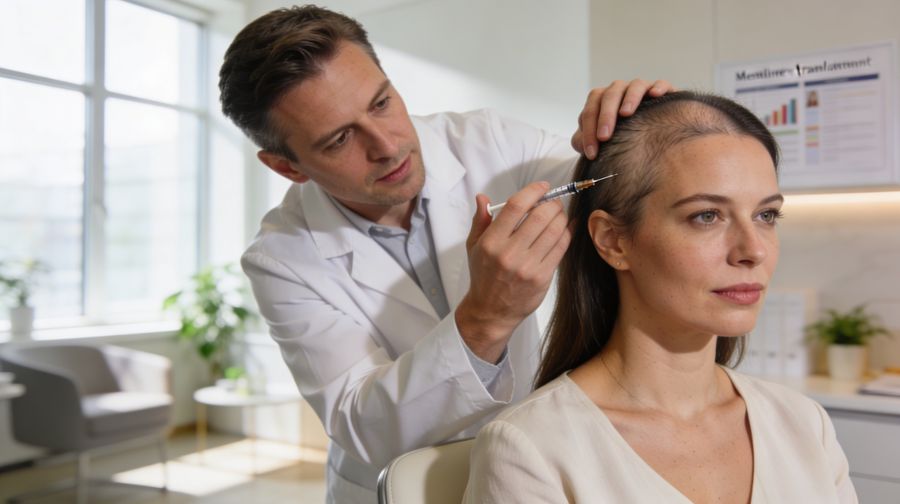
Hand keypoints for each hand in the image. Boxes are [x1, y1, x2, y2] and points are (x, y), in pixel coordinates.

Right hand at [455, 182, 571, 362]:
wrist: (490, 312)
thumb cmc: (483, 276)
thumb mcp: (474, 247)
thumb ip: (481, 220)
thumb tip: (483, 197)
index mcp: (491, 242)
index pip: (516, 206)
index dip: (534, 191)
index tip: (542, 187)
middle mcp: (510, 253)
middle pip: (540, 216)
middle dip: (552, 203)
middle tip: (553, 201)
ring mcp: (528, 266)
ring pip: (554, 230)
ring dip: (561, 216)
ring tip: (559, 214)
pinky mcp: (542, 277)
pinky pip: (561, 248)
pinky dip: (567, 233)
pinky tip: (566, 227)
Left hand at [572, 78, 673, 159]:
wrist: (648, 136)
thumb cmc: (617, 137)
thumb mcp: (598, 141)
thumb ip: (583, 141)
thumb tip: (580, 144)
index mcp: (601, 100)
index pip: (590, 110)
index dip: (588, 131)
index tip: (591, 153)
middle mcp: (620, 91)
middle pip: (609, 95)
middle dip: (605, 116)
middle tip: (604, 137)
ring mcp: (641, 89)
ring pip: (634, 86)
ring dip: (629, 98)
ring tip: (625, 114)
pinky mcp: (663, 91)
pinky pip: (661, 83)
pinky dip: (658, 87)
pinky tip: (655, 95)